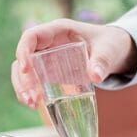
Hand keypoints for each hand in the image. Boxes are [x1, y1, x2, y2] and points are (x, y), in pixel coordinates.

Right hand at [11, 19, 136, 107]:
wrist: (113, 52)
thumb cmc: (109, 44)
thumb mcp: (108, 50)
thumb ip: (102, 61)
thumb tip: (96, 76)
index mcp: (58, 31)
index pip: (32, 36)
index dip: (23, 51)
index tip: (25, 69)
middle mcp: (48, 44)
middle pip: (24, 57)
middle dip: (23, 78)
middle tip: (32, 97)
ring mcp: (47, 58)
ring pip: (25, 71)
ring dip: (24, 87)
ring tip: (32, 104)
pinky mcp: (50, 72)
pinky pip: (34, 81)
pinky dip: (32, 92)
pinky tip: (36, 105)